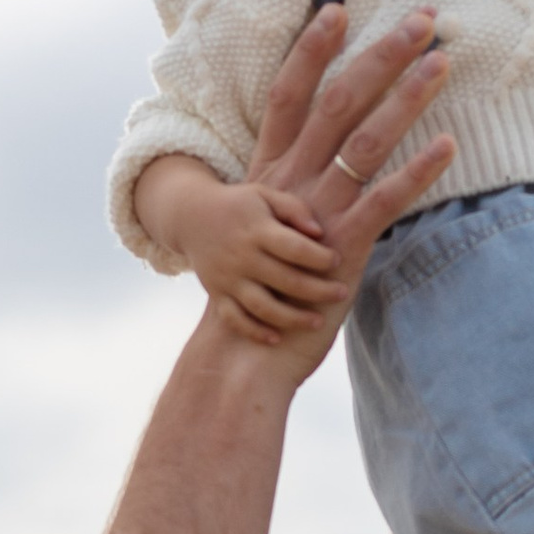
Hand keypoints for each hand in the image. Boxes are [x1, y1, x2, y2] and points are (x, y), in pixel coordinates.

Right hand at [167, 174, 350, 341]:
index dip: (319, 257)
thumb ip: (294, 209)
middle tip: (342, 293)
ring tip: (317, 323)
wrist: (190, 216)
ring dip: (292, 318)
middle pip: (285, 280)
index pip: (294, 248)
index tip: (337, 260)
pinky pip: (235, 319)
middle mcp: (242, 257)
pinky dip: (254, 331)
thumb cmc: (240, 205)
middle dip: (318, 290)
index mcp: (257, 230)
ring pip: (262, 306)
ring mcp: (228, 279)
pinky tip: (277, 338)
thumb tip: (319, 233)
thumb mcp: (265, 195)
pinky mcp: (217, 294)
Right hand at [231, 4, 453, 351]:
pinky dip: (418, 171)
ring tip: (441, 63)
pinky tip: (449, 145)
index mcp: (271, 172)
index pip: (288, 94)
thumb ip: (298, 196)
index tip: (337, 7)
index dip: (311, 49)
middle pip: (336, 100)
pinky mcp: (341, 246)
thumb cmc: (264, 291)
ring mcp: (316, 211)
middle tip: (420, 18)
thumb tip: (330, 169)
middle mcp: (291, 182)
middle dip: (379, 54)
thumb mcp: (275, 231)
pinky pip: (383, 200)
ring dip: (406, 98)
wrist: (244, 350)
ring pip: (364, 140)